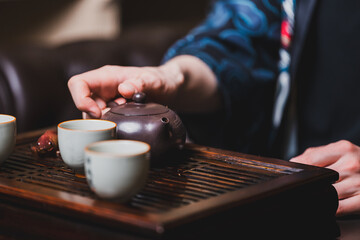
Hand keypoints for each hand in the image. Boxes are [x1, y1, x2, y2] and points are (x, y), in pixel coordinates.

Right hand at [68, 61, 183, 118]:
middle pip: (83, 105)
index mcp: (106, 76)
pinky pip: (106, 121)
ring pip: (94, 116)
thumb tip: (124, 89)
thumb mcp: (155, 80)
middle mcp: (103, 88)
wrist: (170, 88)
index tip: (98, 113)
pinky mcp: (114, 111)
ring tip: (128, 115)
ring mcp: (108, 100)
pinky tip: (129, 121)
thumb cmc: (161, 79)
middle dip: (99, 116)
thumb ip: (142, 83)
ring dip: (109, 121)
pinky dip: (115, 125)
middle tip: (121, 116)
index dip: (81, 99)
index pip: (77, 83)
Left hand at [290, 140, 359, 215]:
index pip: (310, 159)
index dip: (298, 169)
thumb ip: (317, 154)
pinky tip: (327, 206)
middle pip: (317, 178)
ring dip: (318, 196)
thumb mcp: (341, 151)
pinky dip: (329, 208)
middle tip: (304, 187)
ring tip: (317, 195)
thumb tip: (294, 163)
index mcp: (343, 149)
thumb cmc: (359, 162)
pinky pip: (339, 208)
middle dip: (308, 184)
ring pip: (326, 193)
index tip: (293, 175)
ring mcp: (359, 182)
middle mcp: (352, 164)